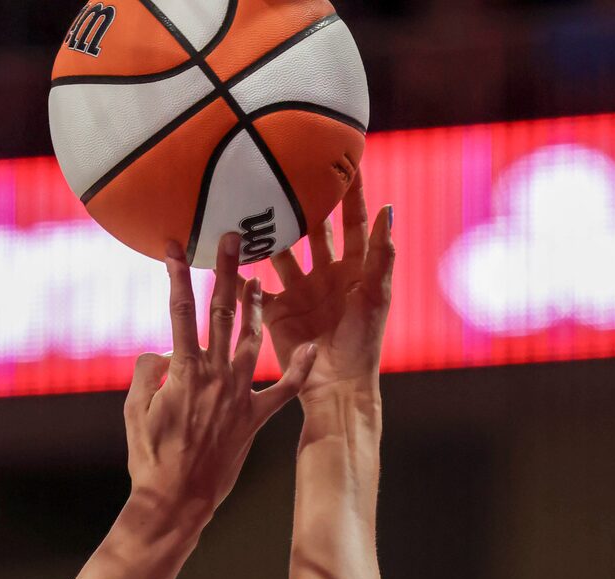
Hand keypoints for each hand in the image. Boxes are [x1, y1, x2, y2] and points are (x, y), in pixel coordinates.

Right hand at [125, 232, 315, 527]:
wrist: (176, 499)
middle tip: (233, 237)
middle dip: (225, 270)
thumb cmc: (150, 458)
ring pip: (249, 340)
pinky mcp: (254, 419)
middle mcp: (214, 375)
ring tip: (259, 278)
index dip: (177, 274)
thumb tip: (160, 353)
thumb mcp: (134, 411)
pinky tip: (313, 349)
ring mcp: (237, 396)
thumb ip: (147, 373)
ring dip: (255, 306)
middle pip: (220, 312)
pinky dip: (298, 372)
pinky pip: (281, 392)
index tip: (174, 245)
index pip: (180, 310)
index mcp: (183, 370)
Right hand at [263, 170, 393, 404]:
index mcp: (353, 268)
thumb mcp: (375, 295)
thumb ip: (381, 253)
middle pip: (313, 228)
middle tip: (286, 169)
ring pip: (280, 252)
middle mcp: (325, 274)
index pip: (352, 220)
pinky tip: (226, 250)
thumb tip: (387, 208)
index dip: (349, 190)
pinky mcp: (278, 311)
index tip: (345, 157)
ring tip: (250, 204)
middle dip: (301, 201)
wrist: (336, 387)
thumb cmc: (364, 343)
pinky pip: (256, 287)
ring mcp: (300, 291)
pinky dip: (240, 273)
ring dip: (267, 232)